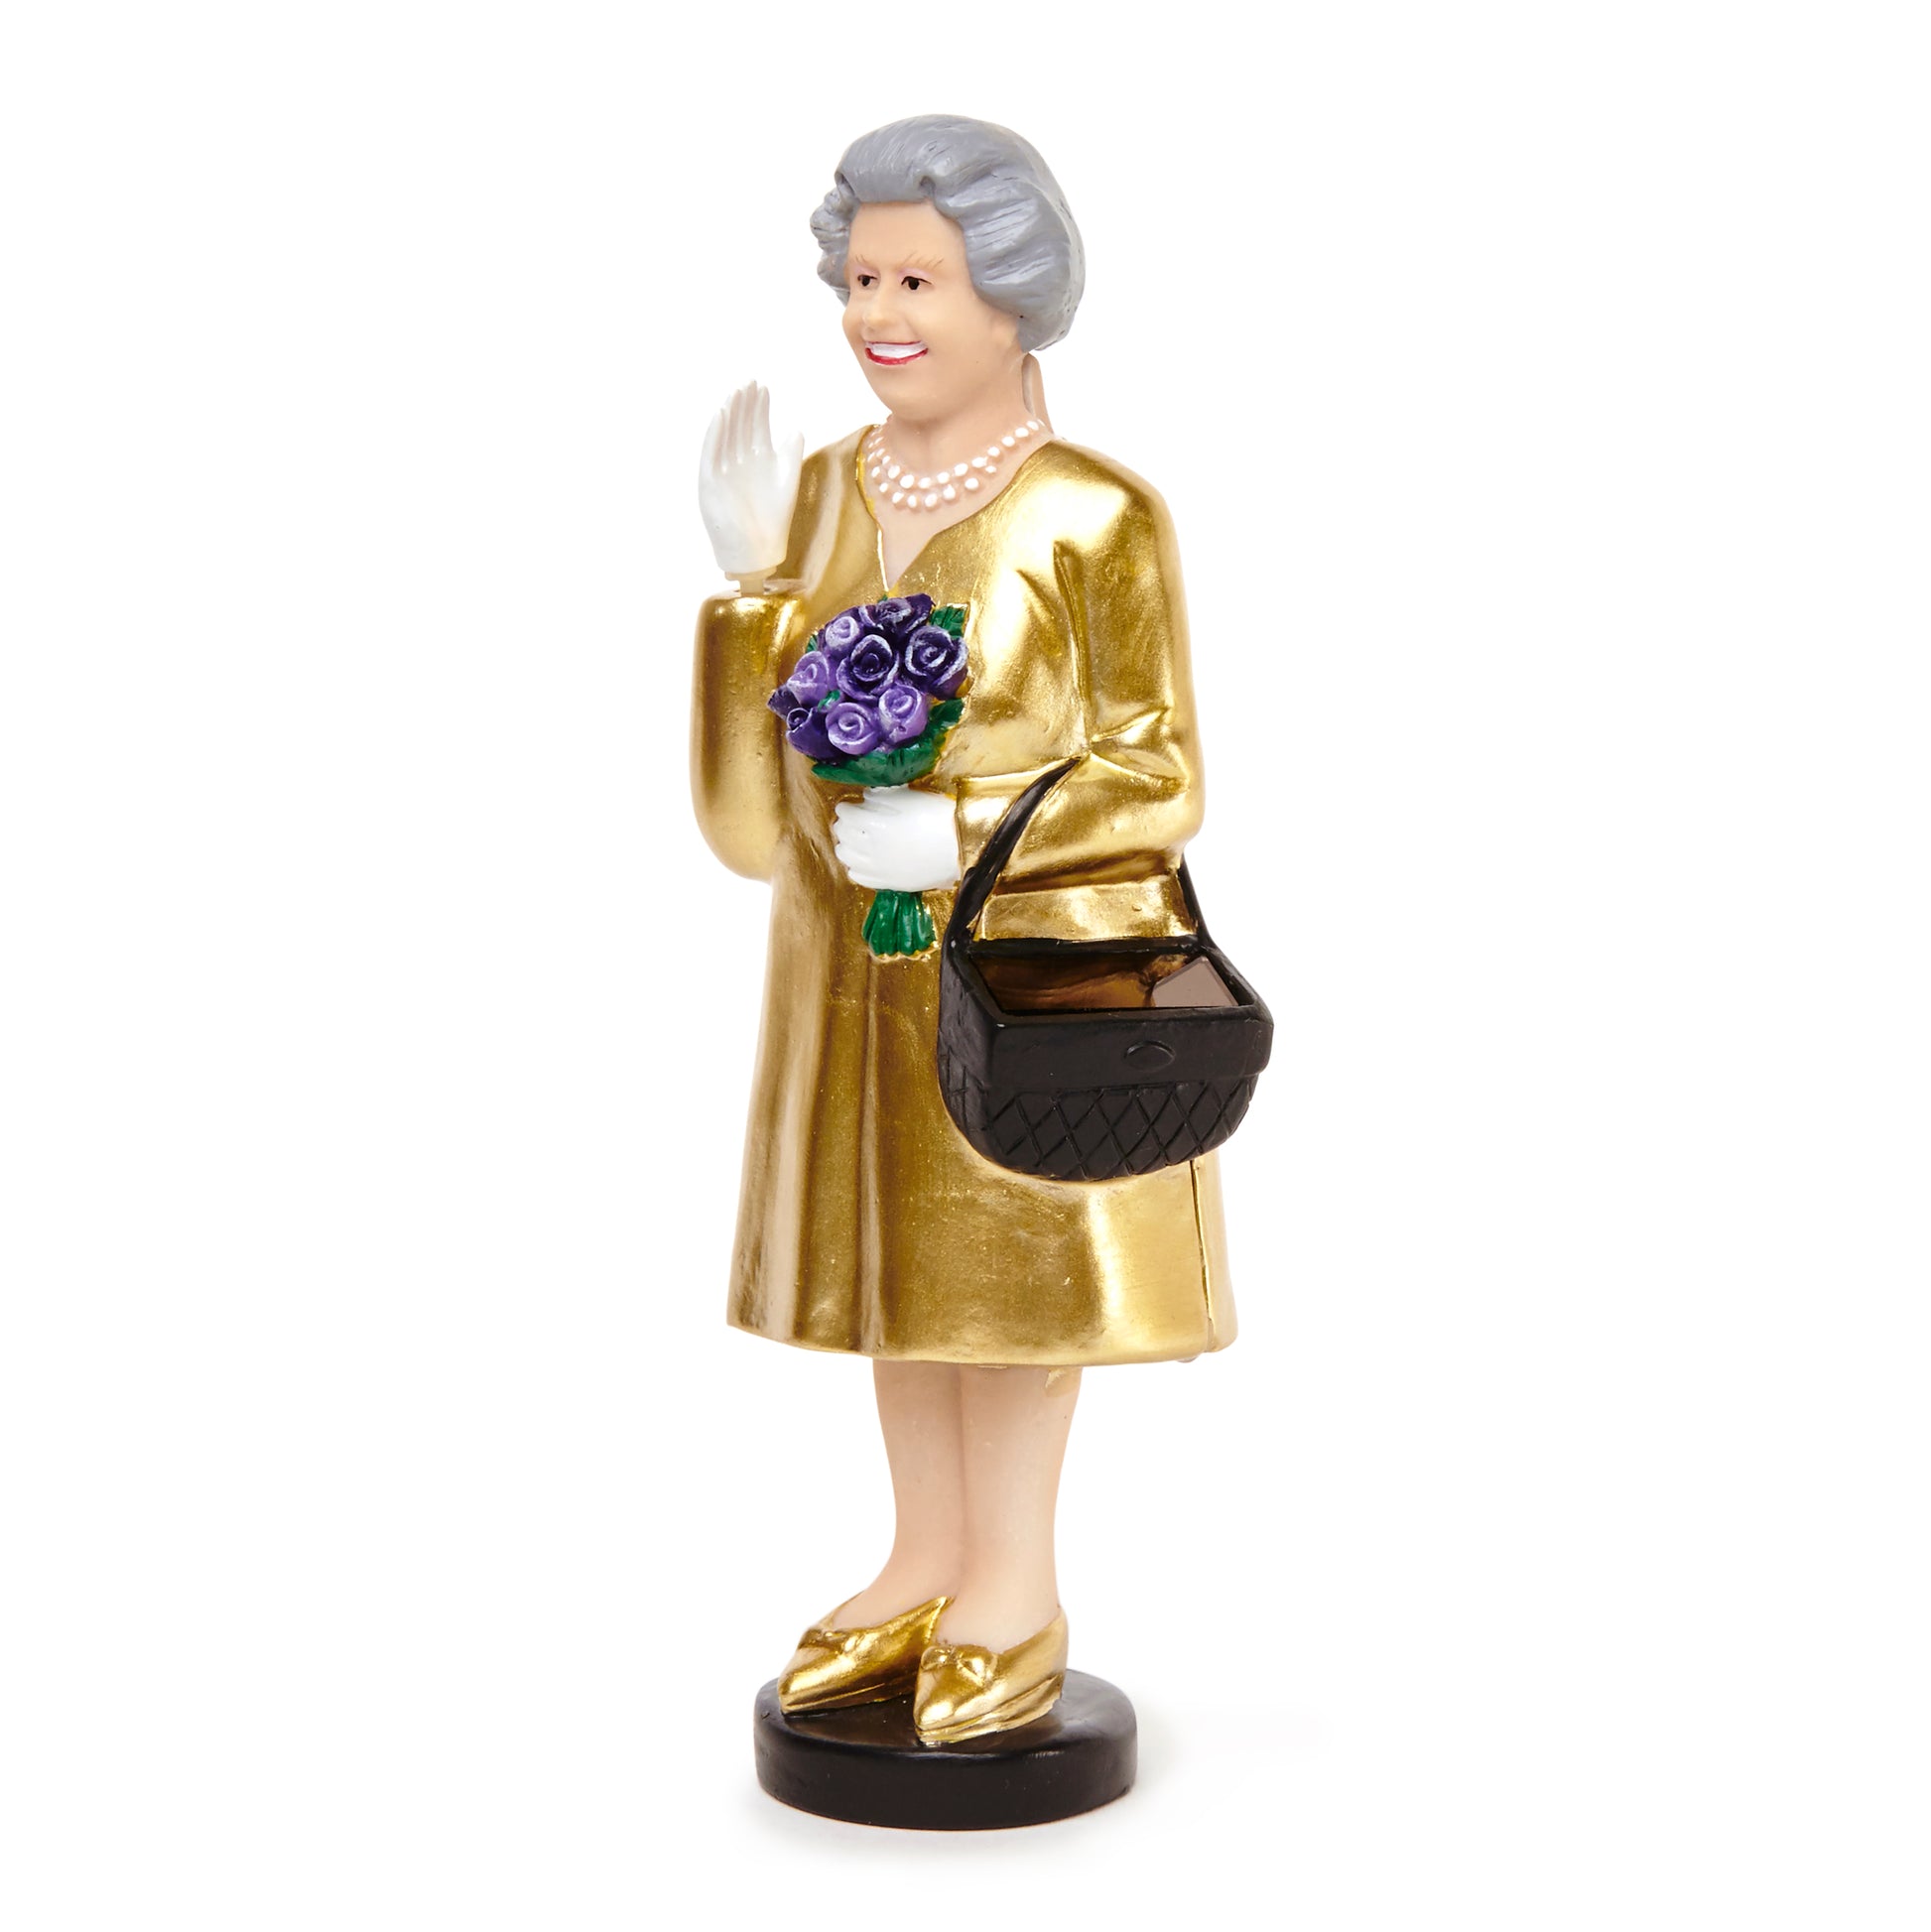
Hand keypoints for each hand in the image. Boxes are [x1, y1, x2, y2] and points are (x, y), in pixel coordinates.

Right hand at [698, 382, 802, 587]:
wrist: (757, 549)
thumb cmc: (773, 519)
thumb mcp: (787, 482)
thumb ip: (790, 455)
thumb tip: (795, 428)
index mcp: (758, 460)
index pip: (757, 427)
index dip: (760, 408)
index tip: (764, 388)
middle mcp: (740, 461)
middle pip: (741, 426)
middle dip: (745, 405)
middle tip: (749, 383)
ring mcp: (724, 470)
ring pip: (726, 436)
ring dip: (730, 415)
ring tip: (736, 394)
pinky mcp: (711, 481)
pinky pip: (712, 453)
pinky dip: (715, 435)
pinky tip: (721, 415)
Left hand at [832, 788, 961, 892]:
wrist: (960, 846)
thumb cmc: (938, 816)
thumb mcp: (910, 797)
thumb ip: (882, 796)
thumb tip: (865, 797)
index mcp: (876, 823)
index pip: (846, 814)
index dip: (846, 808)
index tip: (849, 806)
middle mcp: (872, 847)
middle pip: (843, 835)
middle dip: (844, 825)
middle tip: (851, 821)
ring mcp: (879, 867)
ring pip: (846, 857)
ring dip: (847, 846)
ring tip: (855, 840)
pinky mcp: (888, 882)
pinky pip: (859, 876)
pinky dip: (855, 867)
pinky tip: (863, 860)